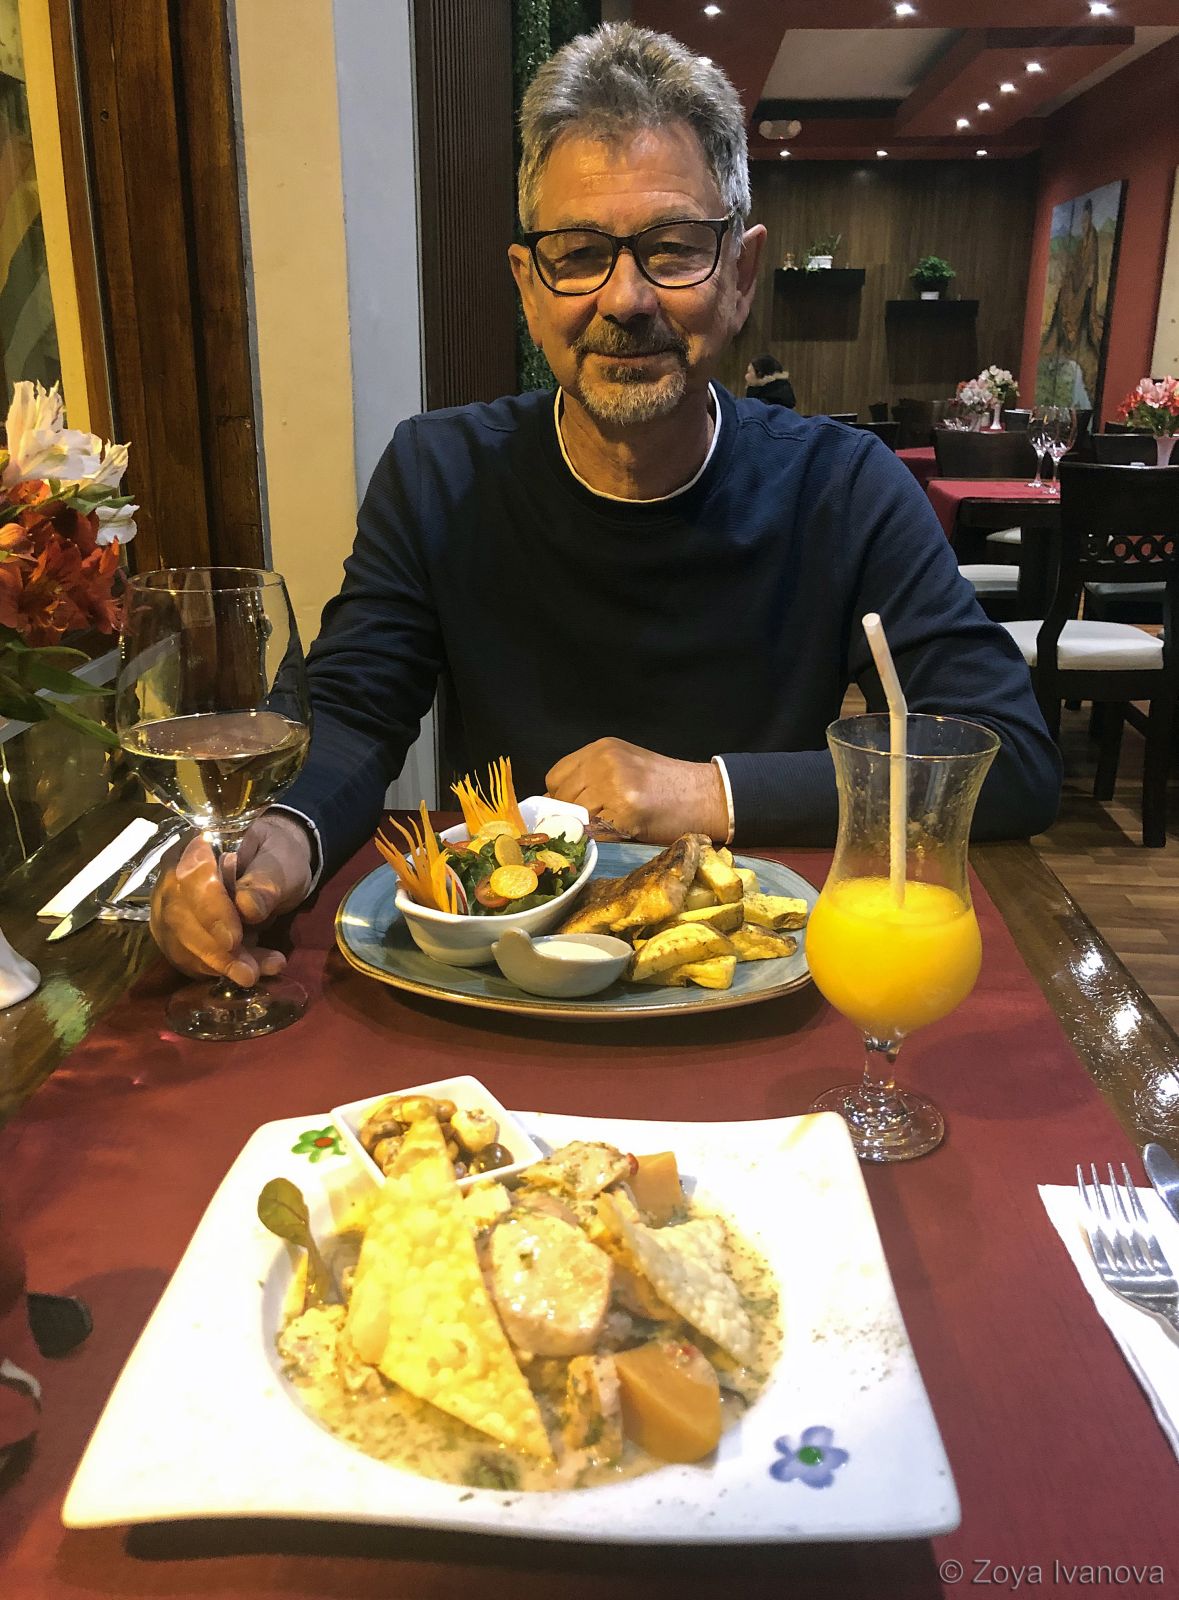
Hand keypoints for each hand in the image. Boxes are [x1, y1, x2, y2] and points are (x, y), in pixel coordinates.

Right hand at [150, 811, 314, 985]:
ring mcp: (168, 905)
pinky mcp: (174, 932)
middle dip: (215, 950)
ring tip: (256, 973)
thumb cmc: (275, 859)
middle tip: (249, 973)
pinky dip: (216, 970)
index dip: (210, 912)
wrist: (272, 868)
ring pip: (179, 942)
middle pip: (179, 916)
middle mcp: (172, 875)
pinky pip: (185, 958)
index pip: (192, 878)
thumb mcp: (281, 864)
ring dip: (218, 965)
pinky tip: (247, 971)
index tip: (234, 940)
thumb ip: (266, 883)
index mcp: (197, 845)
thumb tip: (248, 908)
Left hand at [545, 738, 728, 843]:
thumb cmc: (666, 785)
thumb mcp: (625, 766)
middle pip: (562, 798)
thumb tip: (554, 804)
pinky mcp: (625, 812)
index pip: (555, 776)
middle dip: (573, 815)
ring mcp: (613, 786)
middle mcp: (604, 762)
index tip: (574, 809)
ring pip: (577, 818)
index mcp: (601, 748)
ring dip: (589, 829)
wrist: (705, 795)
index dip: (561, 796)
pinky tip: (622, 833)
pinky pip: (597, 834)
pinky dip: (603, 840)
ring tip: (613, 826)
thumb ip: (591, 776)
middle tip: (596, 823)